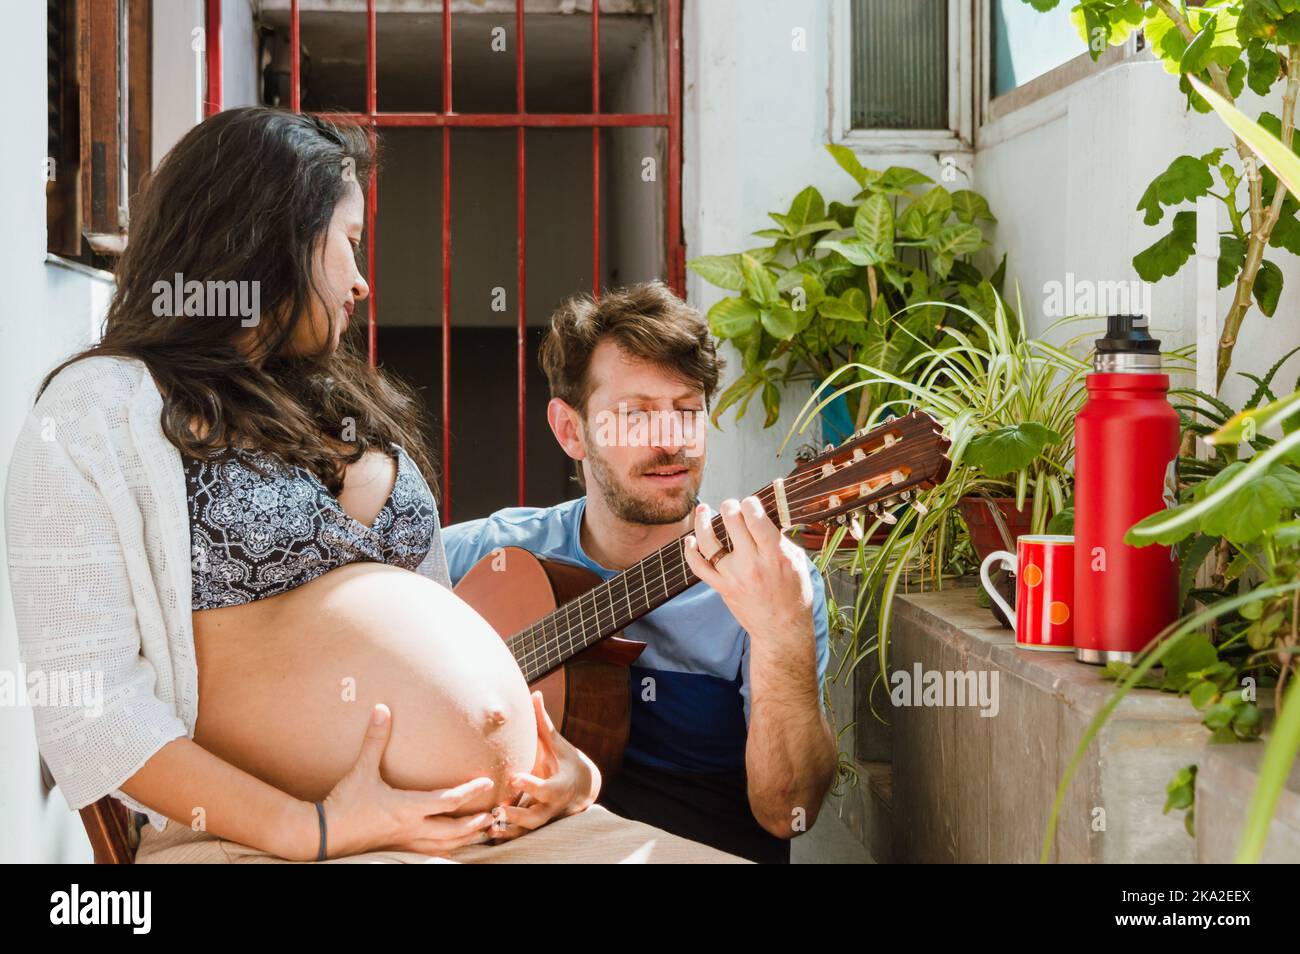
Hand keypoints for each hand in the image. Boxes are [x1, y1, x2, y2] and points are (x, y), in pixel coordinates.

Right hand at [310, 703, 497, 859]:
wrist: (325, 834)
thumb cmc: (345, 802)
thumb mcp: (361, 769)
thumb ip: (374, 739)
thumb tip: (381, 709)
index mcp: (407, 807)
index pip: (447, 801)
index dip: (469, 792)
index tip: (487, 783)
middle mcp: (411, 827)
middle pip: (453, 830)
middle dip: (475, 822)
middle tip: (492, 813)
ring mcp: (405, 842)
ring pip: (444, 846)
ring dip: (465, 838)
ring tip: (481, 830)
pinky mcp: (397, 849)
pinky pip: (429, 853)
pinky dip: (446, 849)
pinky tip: (452, 844)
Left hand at [489, 691, 598, 841]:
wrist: (583, 790)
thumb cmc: (566, 762)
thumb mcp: (558, 745)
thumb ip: (543, 723)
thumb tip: (534, 693)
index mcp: (558, 786)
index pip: (545, 787)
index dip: (531, 784)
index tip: (514, 777)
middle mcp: (551, 807)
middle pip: (535, 816)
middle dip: (518, 814)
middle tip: (498, 809)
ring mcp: (543, 819)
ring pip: (526, 830)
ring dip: (508, 828)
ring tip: (488, 824)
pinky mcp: (534, 826)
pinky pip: (520, 836)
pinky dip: (505, 835)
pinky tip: (487, 832)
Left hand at [682, 496, 814, 647]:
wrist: (782, 629)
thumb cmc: (794, 593)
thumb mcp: (796, 562)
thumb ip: (779, 539)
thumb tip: (762, 518)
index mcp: (775, 555)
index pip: (755, 519)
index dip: (750, 504)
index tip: (750, 503)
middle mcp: (752, 564)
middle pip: (732, 523)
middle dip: (730, 507)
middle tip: (731, 506)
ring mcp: (734, 576)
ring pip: (709, 542)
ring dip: (702, 522)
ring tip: (702, 510)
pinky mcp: (722, 587)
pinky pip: (698, 567)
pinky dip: (690, 552)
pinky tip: (690, 540)